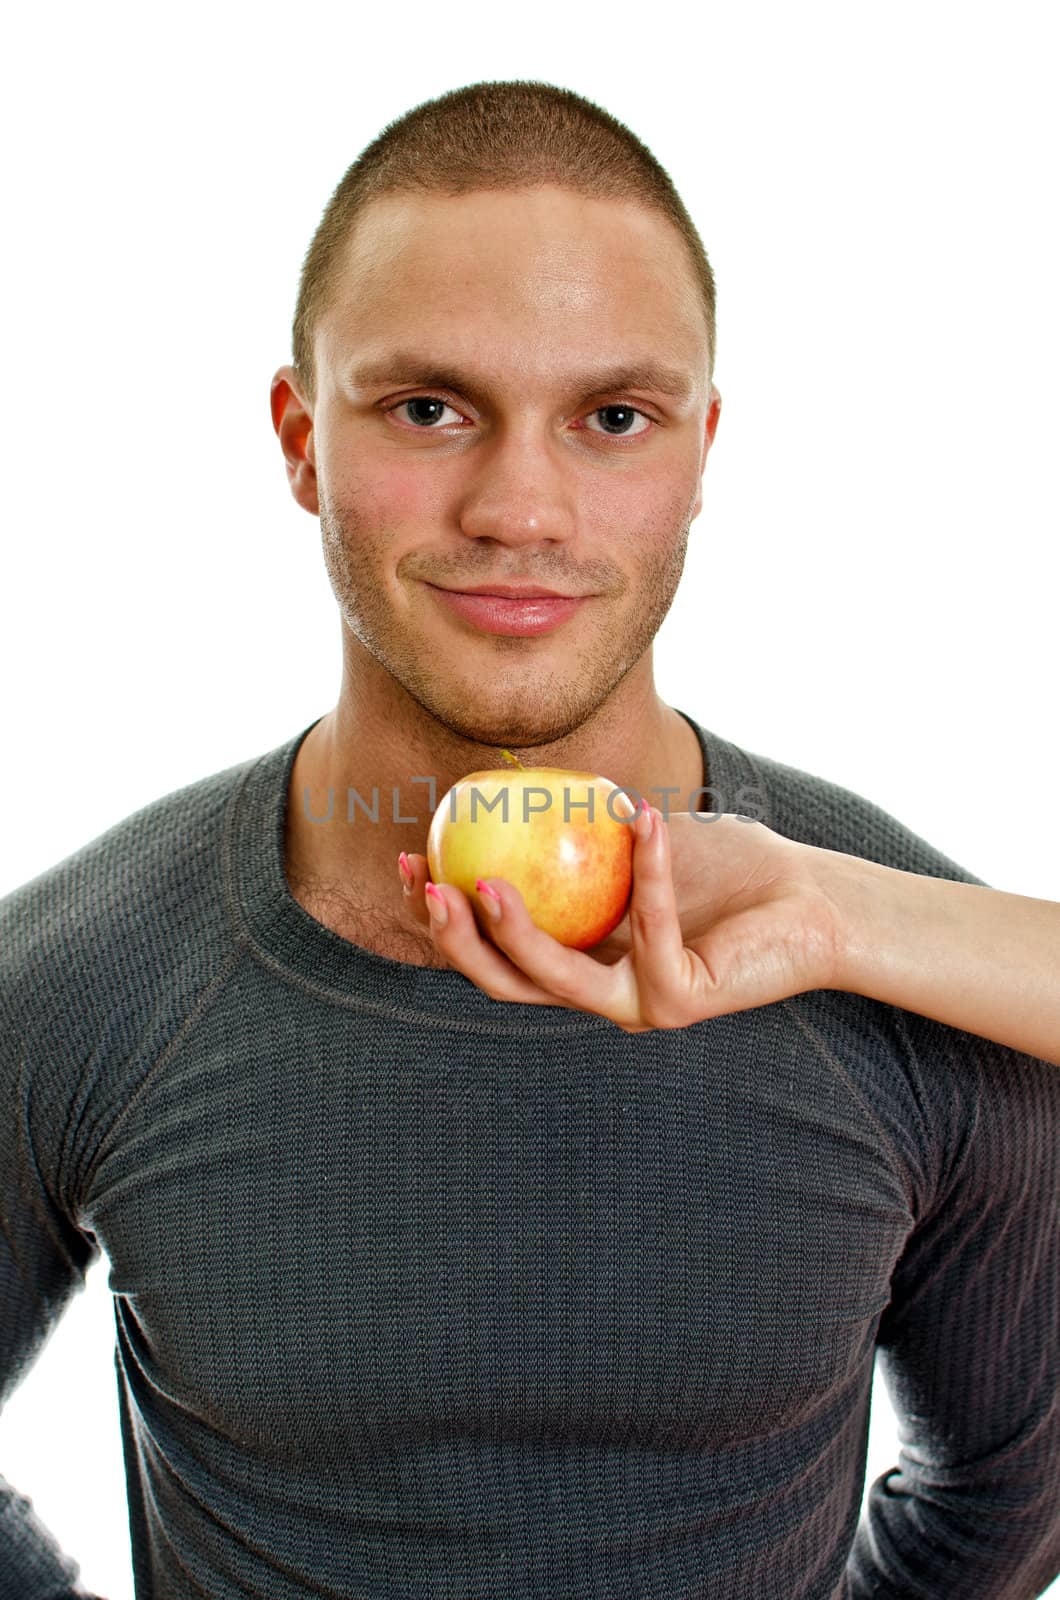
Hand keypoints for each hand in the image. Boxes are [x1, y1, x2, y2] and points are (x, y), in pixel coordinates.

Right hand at [396, 805, 848, 1032]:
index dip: (441, 914)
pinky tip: (644, 818)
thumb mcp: (637, 830)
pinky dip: (648, 870)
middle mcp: (599, 989)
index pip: (494, 946)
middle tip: (427, 884)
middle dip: (453, 940)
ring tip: (484, 881)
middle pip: (504, 979)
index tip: (412, 858)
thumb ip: (578, 817)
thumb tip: (507, 772)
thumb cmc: (726, 866)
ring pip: (554, 979)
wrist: (810, 898)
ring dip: (513, 934)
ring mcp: (636, 1003)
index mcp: (579, 956)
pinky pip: (647, 930)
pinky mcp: (678, 1002)